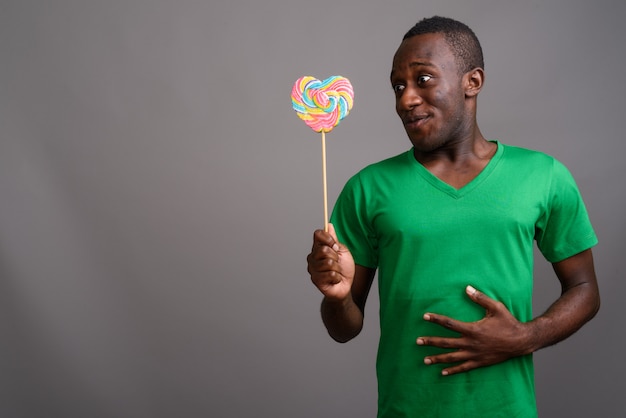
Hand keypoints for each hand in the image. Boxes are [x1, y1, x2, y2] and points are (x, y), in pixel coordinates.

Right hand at [307, 223, 354, 300]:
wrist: (345, 286)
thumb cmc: (344, 268)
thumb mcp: (342, 251)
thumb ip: (334, 239)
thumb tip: (329, 225)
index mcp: (318, 247)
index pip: (318, 234)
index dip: (328, 238)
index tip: (335, 245)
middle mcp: (312, 257)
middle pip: (324, 249)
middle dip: (336, 257)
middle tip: (337, 262)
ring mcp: (313, 268)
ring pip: (328, 263)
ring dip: (337, 268)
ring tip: (336, 271)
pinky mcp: (316, 280)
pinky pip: (330, 274)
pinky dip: (337, 277)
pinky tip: (335, 279)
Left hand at [416, 285, 533, 375]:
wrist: (521, 341)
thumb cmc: (508, 323)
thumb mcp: (496, 307)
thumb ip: (480, 298)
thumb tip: (467, 288)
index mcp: (473, 329)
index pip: (450, 324)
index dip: (436, 319)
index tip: (425, 316)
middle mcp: (471, 344)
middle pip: (446, 343)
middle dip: (431, 342)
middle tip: (417, 341)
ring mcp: (475, 355)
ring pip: (452, 358)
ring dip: (437, 359)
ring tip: (425, 360)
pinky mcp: (480, 362)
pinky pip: (463, 368)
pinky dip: (452, 370)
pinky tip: (442, 372)